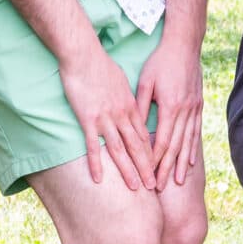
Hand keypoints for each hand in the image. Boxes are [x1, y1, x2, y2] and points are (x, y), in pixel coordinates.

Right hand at [60, 44, 151, 191]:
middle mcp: (122, 115)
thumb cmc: (101, 65)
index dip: (153, 154)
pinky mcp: (88, 119)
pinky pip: (93, 146)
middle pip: (137, 147)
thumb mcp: (122, 81)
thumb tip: (130, 108)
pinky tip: (99, 179)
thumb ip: (127, 98)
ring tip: (136, 188)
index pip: (144, 136)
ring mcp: (106, 118)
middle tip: (154, 187)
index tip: (159, 169)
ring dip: (128, 170)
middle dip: (146, 168)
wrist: (83, 55)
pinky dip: (96, 163)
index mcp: (131, 107)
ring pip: (120, 150)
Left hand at [131, 38, 203, 188]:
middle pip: (175, 146)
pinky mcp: (198, 106)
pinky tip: (191, 161)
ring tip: (178, 181)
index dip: (154, 160)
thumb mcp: (145, 81)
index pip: (161, 140)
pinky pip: (195, 132)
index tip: (146, 174)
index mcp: (169, 106)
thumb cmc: (160, 61)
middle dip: (167, 168)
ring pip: (187, 142)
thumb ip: (139, 105)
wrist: (184, 45)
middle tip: (160, 187)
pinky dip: (193, 149)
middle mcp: (184, 111)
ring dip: (182, 164)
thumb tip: (131, 127)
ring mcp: (194, 109)